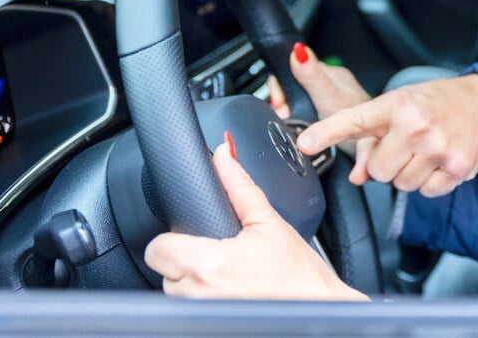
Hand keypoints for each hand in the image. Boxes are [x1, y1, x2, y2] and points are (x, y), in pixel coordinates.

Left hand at [144, 143, 367, 300]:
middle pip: (163, 270)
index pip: (158, 248)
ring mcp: (204, 314)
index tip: (193, 236)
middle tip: (218, 255)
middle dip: (184, 259)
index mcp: (211, 264)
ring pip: (175, 292)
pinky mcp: (209, 327)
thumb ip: (240, 186)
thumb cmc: (300, 275)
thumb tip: (223, 156)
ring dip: (192, 282)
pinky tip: (230, 293)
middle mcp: (200, 294)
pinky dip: (204, 298)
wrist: (319, 309)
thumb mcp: (269, 223)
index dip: (173, 238)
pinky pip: (189, 310)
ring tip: (227, 276)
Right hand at [267, 43, 370, 119]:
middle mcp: (328, 83)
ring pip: (297, 101)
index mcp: (327, 73)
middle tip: (284, 115)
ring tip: (289, 121)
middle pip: (292, 85)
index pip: (292, 67)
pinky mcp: (329, 115)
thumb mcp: (327, 93)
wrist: (373, 142)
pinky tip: (300, 127)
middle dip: (283, 101)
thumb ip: (312, 74)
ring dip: (289, 112)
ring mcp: (329, 99)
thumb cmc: (356, 116)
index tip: (278, 102)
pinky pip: (305, 113)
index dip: (280, 85)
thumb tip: (298, 50)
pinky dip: (298, 120)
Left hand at [296, 74, 477, 196]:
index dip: (327, 132)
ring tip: (423, 151)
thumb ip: (372, 139)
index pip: (355, 120)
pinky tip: (437, 161)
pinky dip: (428, 182)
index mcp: (397, 105)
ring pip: (400, 184)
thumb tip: (357, 177)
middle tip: (403, 145)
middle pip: (378, 170)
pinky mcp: (457, 168)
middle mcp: (417, 125)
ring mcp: (438, 148)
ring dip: (407, 173)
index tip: (304, 143)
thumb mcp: (400, 107)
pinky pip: (425, 192)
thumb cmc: (436, 104)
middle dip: (385, 164)